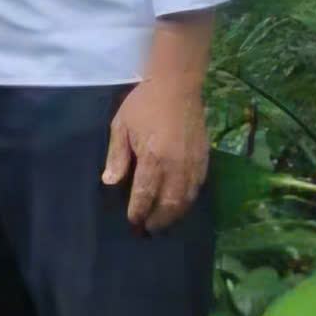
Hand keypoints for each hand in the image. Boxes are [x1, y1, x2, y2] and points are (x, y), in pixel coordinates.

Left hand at [105, 74, 208, 231]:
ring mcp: (194, 163)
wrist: (177, 84)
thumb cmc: (143, 104)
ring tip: (163, 224)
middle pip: (170, 203)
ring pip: (186, 199)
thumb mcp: (121, 127)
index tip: (132, 223)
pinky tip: (180, 206)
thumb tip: (110, 183)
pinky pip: (198, 187)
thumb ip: (116, 156)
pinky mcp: (205, 158)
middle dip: (158, 220)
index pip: (146, 195)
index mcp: (154, 158)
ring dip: (174, 215)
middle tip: (147, 231)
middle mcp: (177, 165)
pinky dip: (188, 201)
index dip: (139, 212)